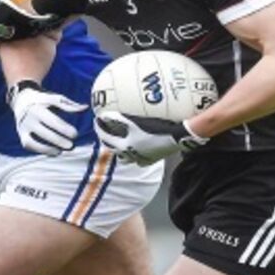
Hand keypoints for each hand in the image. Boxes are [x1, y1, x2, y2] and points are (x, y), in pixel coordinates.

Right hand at [8, 80, 87, 155]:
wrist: (21, 100)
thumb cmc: (43, 100)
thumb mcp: (54, 99)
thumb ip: (69, 105)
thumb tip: (85, 108)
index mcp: (39, 107)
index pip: (52, 120)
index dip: (64, 129)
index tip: (75, 134)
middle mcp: (29, 118)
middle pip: (44, 132)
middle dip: (58, 140)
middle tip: (71, 145)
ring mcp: (23, 127)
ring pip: (33, 142)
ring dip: (47, 149)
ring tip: (61, 151)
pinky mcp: (21, 135)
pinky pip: (30, 145)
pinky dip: (41, 150)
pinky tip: (53, 152)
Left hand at [94, 112, 208, 164]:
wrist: (178, 138)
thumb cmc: (158, 127)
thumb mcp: (137, 121)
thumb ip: (119, 118)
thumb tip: (105, 114)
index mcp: (125, 146)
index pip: (106, 137)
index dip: (100, 127)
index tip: (97, 118)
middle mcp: (131, 155)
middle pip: (113, 148)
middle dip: (107, 138)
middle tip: (105, 129)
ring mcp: (141, 159)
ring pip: (125, 155)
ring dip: (120, 147)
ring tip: (120, 138)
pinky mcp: (151, 160)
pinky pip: (138, 157)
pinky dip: (134, 151)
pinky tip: (138, 145)